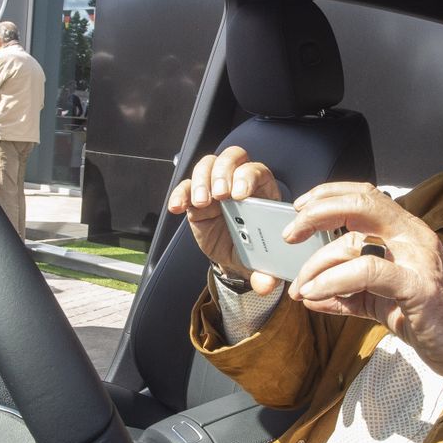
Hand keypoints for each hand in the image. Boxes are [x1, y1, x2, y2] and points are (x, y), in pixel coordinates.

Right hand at [165, 146, 284, 294]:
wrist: (235, 257)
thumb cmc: (254, 251)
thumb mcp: (262, 263)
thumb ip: (266, 274)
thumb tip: (265, 285)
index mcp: (262, 191)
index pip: (257, 170)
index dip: (248, 176)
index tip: (239, 195)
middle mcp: (239, 182)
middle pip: (232, 157)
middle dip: (223, 172)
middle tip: (219, 194)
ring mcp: (216, 188)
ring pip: (207, 165)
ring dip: (202, 180)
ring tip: (201, 203)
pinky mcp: (196, 198)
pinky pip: (185, 187)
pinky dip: (180, 194)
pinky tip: (177, 208)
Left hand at [284, 183, 442, 406]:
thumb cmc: (431, 320)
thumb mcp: (382, 302)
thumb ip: (347, 293)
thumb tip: (308, 294)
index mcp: (407, 233)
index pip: (365, 196)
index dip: (329, 196)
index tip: (300, 209)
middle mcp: (414, 238)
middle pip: (360, 204)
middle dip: (317, 214)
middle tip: (290, 235)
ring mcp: (418, 260)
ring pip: (355, 244)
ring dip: (317, 267)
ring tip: (302, 290)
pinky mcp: (418, 287)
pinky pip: (366, 273)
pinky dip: (333, 282)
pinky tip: (316, 295)